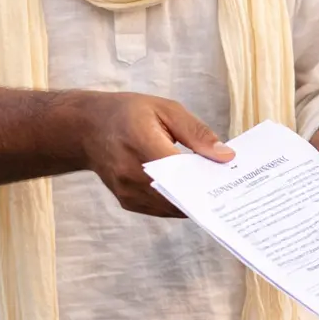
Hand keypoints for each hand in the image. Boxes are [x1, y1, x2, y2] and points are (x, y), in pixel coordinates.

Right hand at [76, 91, 232, 216]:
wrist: (87, 128)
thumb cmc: (128, 113)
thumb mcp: (166, 109)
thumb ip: (197, 133)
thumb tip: (225, 156)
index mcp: (141, 142)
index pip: (180, 169)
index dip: (206, 177)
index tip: (230, 178)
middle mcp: (131, 173)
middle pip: (178, 193)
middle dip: (204, 193)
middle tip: (230, 187)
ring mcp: (127, 192)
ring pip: (171, 207)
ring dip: (193, 201)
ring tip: (216, 190)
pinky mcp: (127, 202)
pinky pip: (161, 209)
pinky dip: (178, 203)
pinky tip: (193, 193)